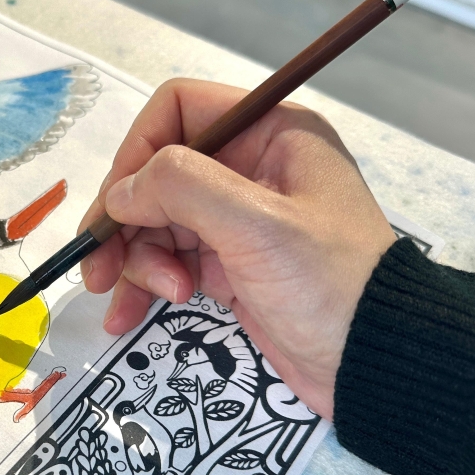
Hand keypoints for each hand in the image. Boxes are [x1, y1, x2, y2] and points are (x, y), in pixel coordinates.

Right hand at [78, 79, 395, 417]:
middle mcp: (248, 167)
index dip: (138, 150)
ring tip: (142, 303)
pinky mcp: (229, 265)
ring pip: (155, 222)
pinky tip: (128, 315)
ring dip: (136, 261)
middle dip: (124, 221)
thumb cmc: (329, 282)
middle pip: (157, 174)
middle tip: (98, 267)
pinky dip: (144, 284)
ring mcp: (236, 219)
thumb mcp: (257, 224)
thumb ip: (182, 188)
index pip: (179, 110)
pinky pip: (168, 261)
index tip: (116, 203)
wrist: (376, 363)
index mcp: (269, 133)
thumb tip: (121, 191)